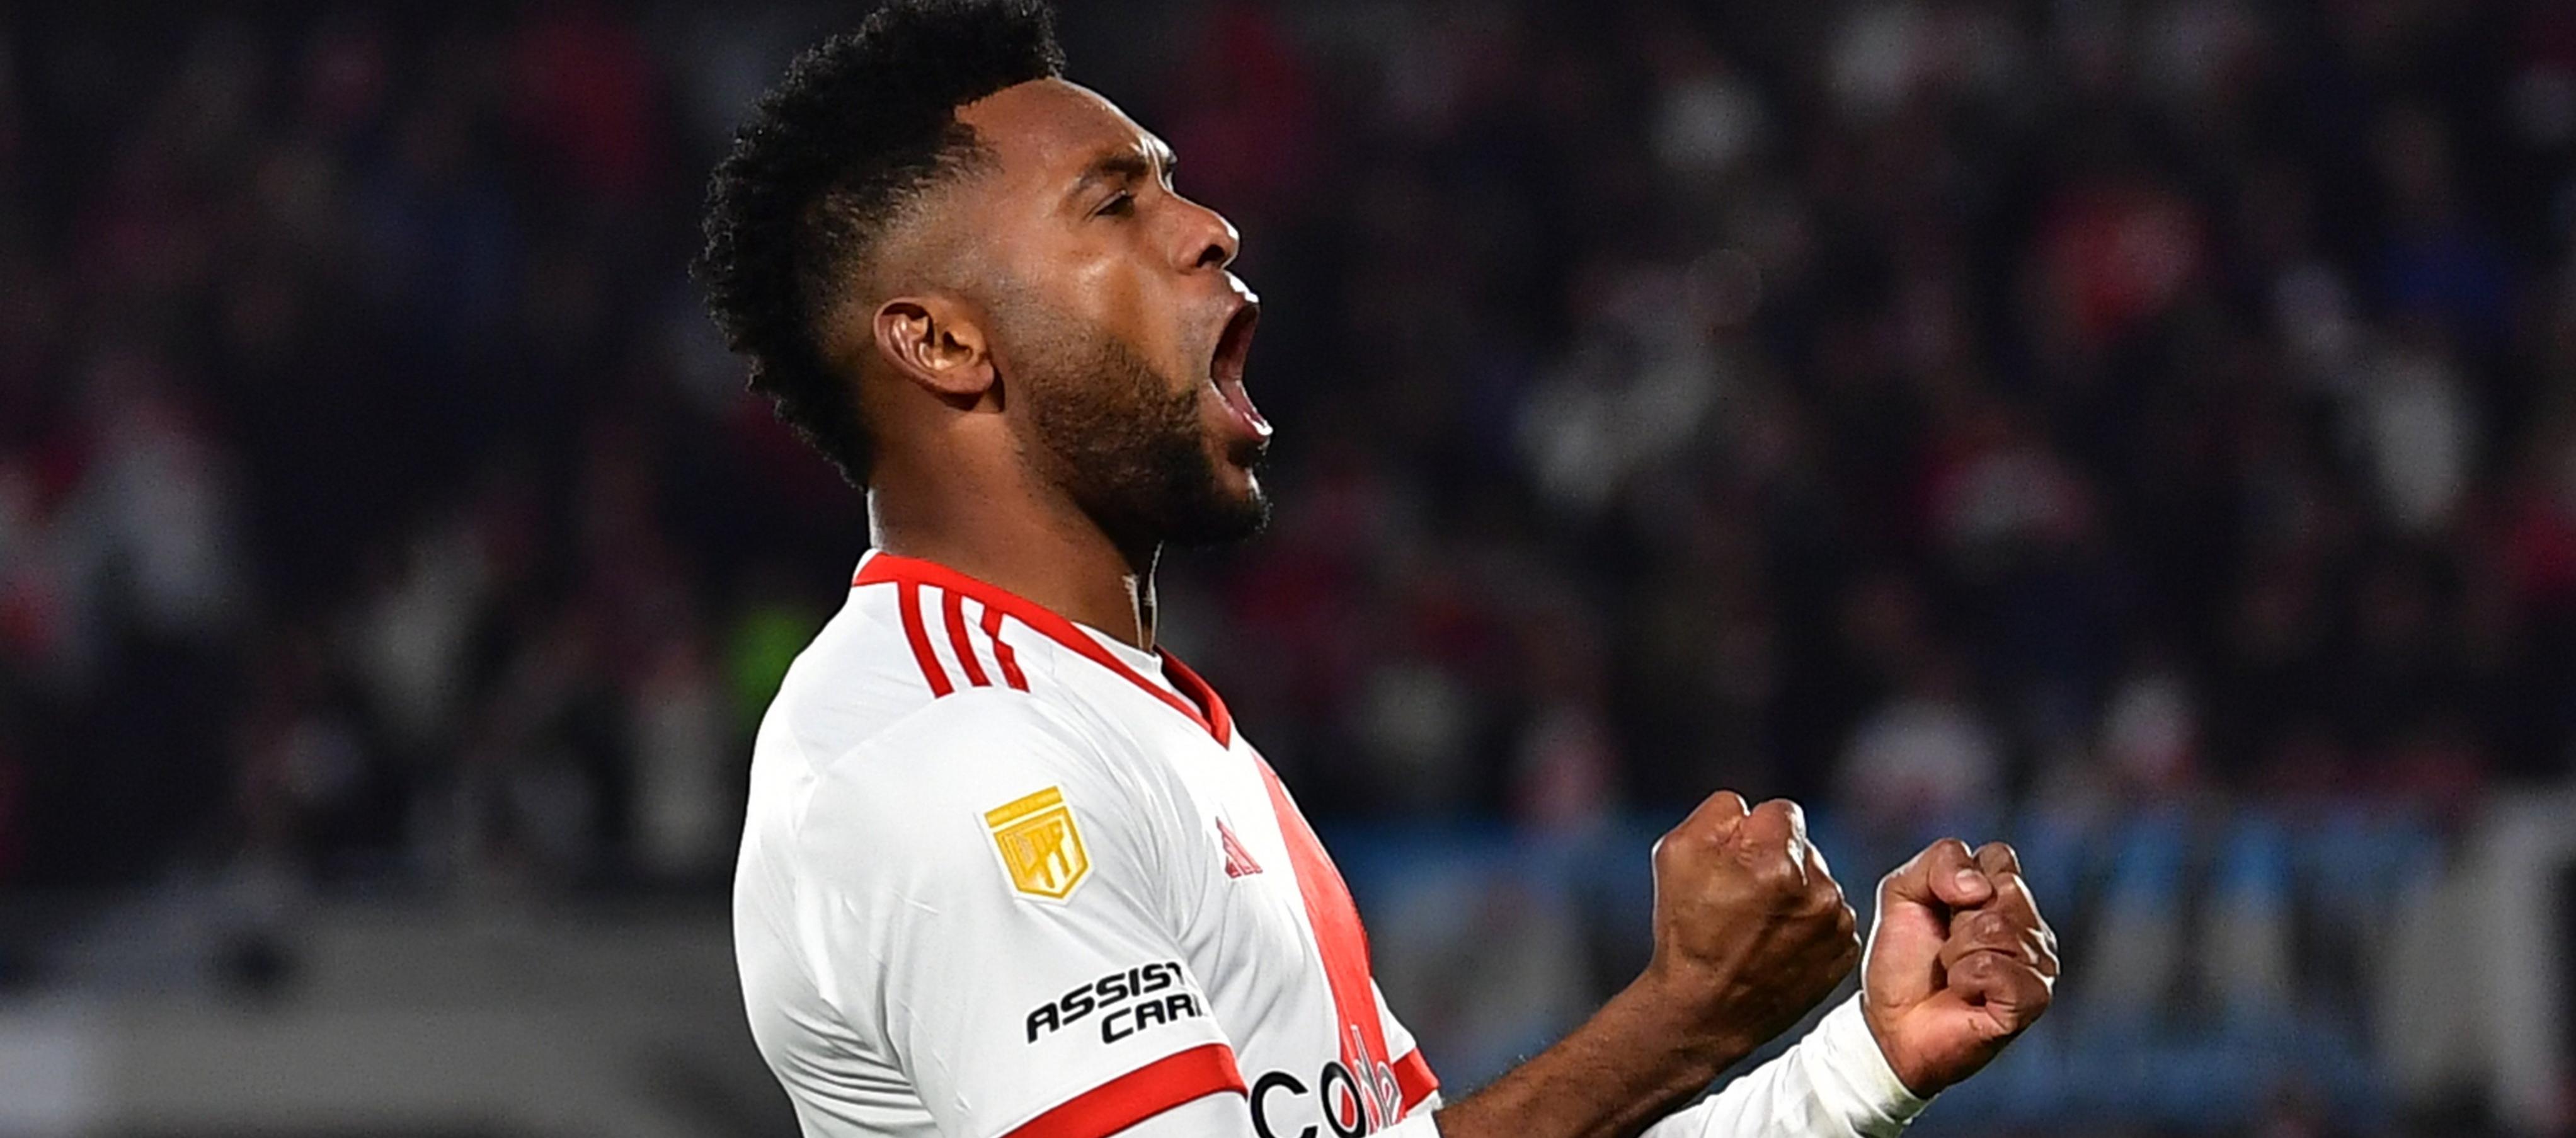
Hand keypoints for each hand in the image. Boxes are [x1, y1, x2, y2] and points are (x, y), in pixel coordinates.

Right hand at [1640, 792, 1859, 1057]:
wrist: (1704, 1009)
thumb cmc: (1685, 930)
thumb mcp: (1676, 851)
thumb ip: (1720, 811)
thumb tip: (1750, 810)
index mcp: (1775, 860)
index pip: (1781, 812)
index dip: (1751, 833)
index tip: (1735, 862)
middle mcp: (1816, 889)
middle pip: (1802, 846)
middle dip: (1776, 860)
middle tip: (1742, 898)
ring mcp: (1834, 923)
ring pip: (1818, 881)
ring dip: (1795, 892)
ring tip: (1758, 926)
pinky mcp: (1844, 950)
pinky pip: (1830, 915)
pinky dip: (1809, 924)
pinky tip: (1778, 944)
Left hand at [1861, 839, 2058, 1095]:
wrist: (1891, 1023)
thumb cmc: (1904, 961)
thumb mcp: (1903, 893)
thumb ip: (1938, 862)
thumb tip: (1979, 885)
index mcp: (2006, 895)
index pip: (1999, 856)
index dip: (1957, 879)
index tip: (1941, 910)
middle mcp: (2032, 928)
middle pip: (2003, 890)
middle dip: (1956, 919)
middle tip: (1946, 950)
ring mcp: (2039, 964)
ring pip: (1998, 929)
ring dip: (1957, 953)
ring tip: (1953, 973)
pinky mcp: (2033, 999)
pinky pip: (1996, 968)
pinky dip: (1966, 979)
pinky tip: (1965, 994)